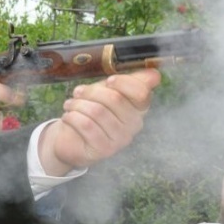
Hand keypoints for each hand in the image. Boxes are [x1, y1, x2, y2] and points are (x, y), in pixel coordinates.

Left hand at [37, 69, 160, 174]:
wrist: (73, 140)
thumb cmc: (92, 112)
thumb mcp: (109, 92)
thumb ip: (130, 81)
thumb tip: (155, 74)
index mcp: (139, 109)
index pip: (141, 93)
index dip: (123, 82)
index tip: (108, 81)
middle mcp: (134, 125)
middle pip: (115, 98)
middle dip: (91, 91)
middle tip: (78, 92)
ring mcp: (120, 139)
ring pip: (97, 111)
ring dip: (78, 104)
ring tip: (70, 105)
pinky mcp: (104, 149)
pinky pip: (86, 125)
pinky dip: (73, 117)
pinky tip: (68, 116)